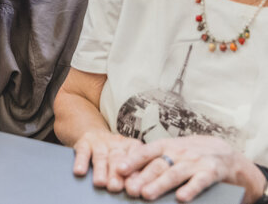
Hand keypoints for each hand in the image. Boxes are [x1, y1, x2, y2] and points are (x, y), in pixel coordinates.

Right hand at [72, 129, 144, 190]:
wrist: (96, 135)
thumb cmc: (116, 155)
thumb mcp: (129, 160)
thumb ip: (134, 173)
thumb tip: (135, 190)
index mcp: (133, 146)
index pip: (136, 157)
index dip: (134, 173)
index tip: (133, 187)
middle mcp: (117, 143)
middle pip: (117, 158)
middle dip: (116, 173)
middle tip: (115, 186)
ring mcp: (100, 142)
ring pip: (101, 156)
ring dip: (100, 170)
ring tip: (100, 182)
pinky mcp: (84, 142)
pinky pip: (83, 151)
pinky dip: (81, 161)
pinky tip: (80, 171)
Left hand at [117, 136, 265, 202]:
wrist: (224, 152)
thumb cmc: (189, 154)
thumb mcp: (171, 151)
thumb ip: (153, 160)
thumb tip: (127, 175)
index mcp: (166, 145)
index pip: (146, 152)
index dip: (132, 160)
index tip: (119, 169)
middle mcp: (179, 152)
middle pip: (158, 165)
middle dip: (143, 177)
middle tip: (130, 189)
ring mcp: (194, 162)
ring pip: (175, 174)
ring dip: (160, 184)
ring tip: (147, 194)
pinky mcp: (211, 172)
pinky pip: (199, 182)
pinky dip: (190, 189)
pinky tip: (181, 198)